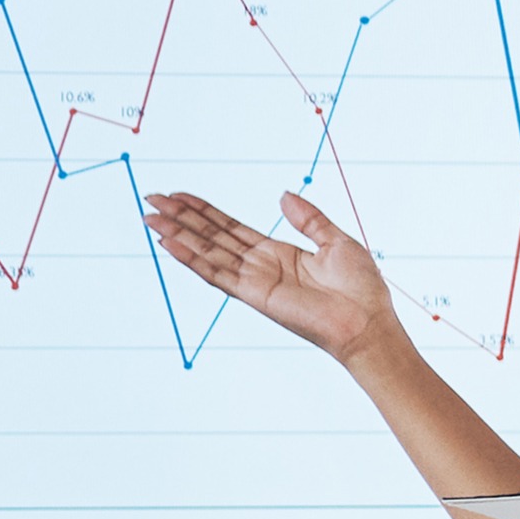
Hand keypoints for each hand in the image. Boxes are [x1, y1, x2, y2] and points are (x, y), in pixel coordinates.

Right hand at [143, 189, 405, 365]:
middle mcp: (260, 267)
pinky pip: (216, 274)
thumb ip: (309, 218)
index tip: (178, 195)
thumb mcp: (337, 241)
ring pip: (206, 252)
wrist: (369, 323)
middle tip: (151, 198)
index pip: (230, 228)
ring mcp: (254, 281)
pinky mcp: (255, 296)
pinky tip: (169, 243)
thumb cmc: (362, 290)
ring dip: (177, 234)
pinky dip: (191, 259)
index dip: (203, 211)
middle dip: (181, 218)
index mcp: (278, 254)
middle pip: (210, 237)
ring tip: (150, 217)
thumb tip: (284, 195)